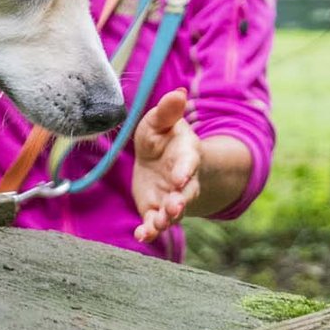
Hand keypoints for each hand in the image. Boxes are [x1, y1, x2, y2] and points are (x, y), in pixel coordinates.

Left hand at [129, 88, 200, 243]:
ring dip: (164, 220)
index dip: (185, 170)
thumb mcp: (160, 121)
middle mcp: (181, 182)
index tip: (181, 177)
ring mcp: (169, 198)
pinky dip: (148, 232)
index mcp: (186, 156)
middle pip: (185, 195)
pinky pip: (153, 224)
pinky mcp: (155, 210)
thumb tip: (178, 92)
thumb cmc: (161, 136)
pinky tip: (140, 237)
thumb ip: (168, 111)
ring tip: (156, 226)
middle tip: (173, 209)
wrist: (158, 159)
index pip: (188, 163)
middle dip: (180, 202)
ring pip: (171, 213)